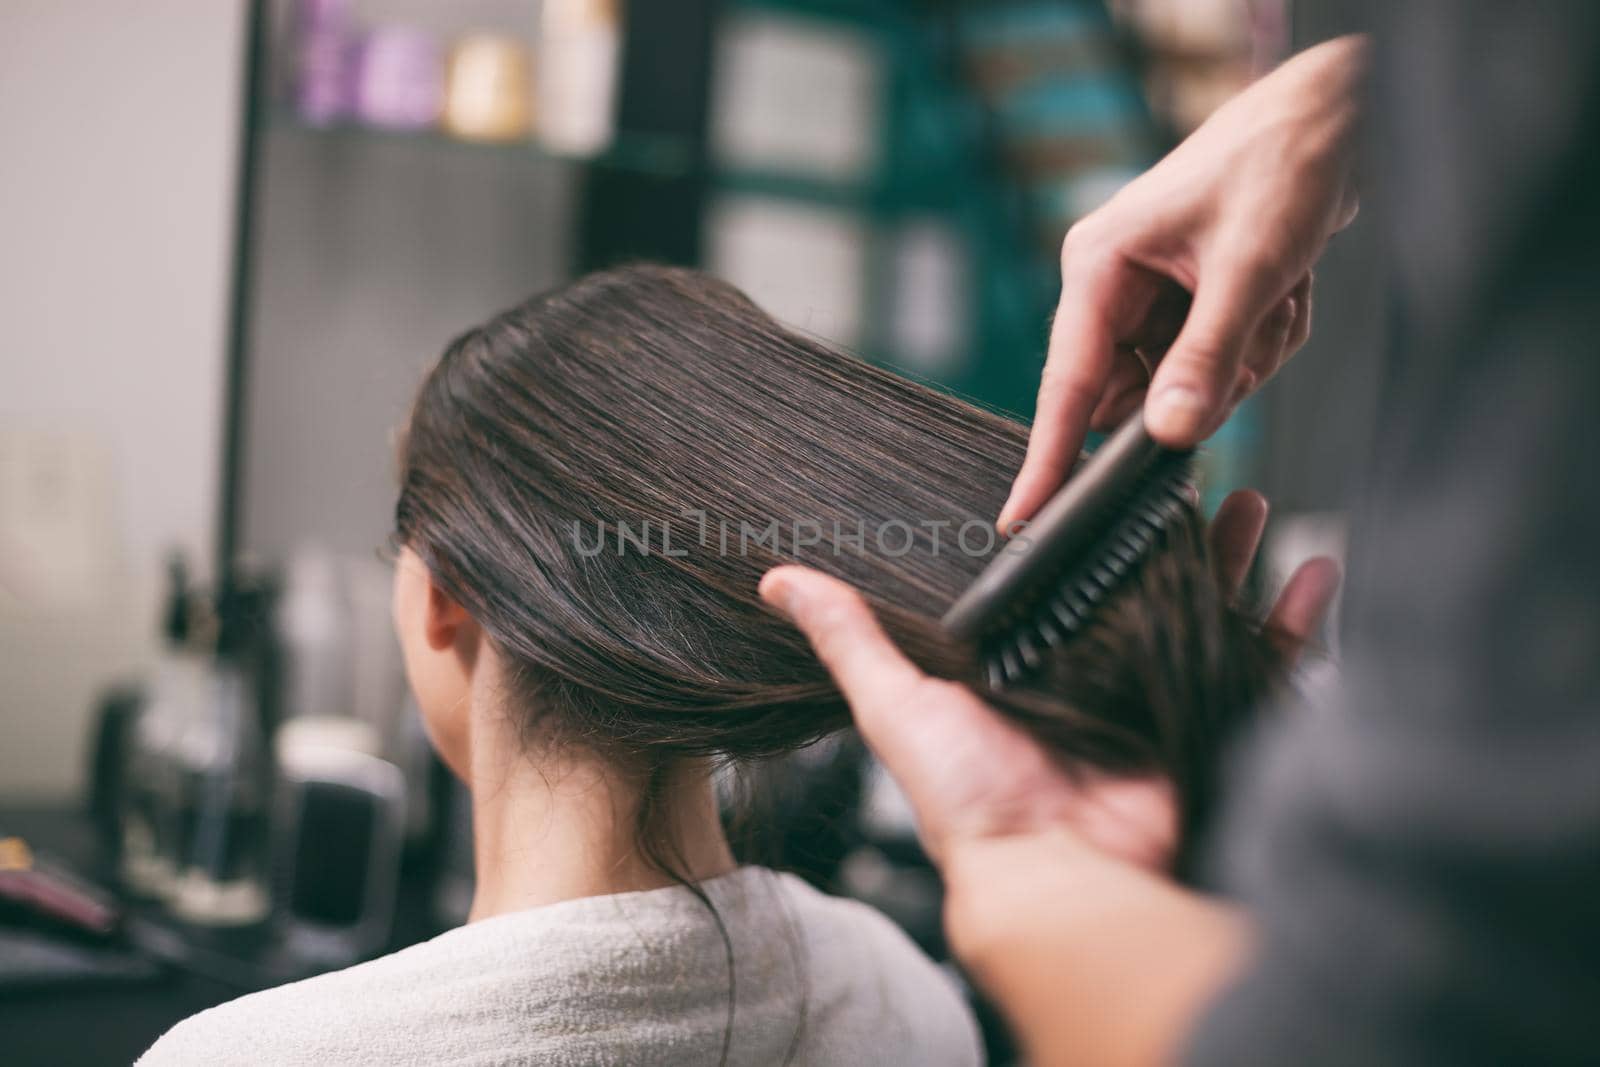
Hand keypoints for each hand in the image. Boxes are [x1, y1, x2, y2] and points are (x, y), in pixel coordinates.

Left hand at [760, 490, 1339, 873]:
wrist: (1053, 875)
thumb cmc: (970, 798)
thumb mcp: (897, 703)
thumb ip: (851, 640)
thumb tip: (776, 581)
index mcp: (1034, 663)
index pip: (1069, 579)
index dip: (1090, 529)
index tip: (1107, 473)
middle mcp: (1100, 676)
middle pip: (1148, 584)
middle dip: (1174, 529)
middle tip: (1192, 470)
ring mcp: (1159, 699)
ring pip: (1209, 610)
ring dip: (1235, 556)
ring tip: (1252, 499)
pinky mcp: (1210, 723)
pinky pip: (1262, 663)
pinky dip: (1293, 618)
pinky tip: (1315, 569)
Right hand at [999, 36, 1367, 530]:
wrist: (1333, 118)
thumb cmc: (1280, 162)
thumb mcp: (1250, 265)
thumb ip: (1208, 357)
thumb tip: (1171, 435)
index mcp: (1098, 266)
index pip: (1066, 383)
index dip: (1049, 457)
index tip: (1026, 517)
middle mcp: (1112, 287)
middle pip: (1136, 395)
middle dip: (1208, 382)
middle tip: (1254, 335)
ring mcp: (1149, 299)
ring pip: (1184, 387)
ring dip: (1246, 358)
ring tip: (1278, 295)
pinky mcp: (1186, 306)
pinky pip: (1218, 366)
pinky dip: (1262, 342)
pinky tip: (1283, 292)